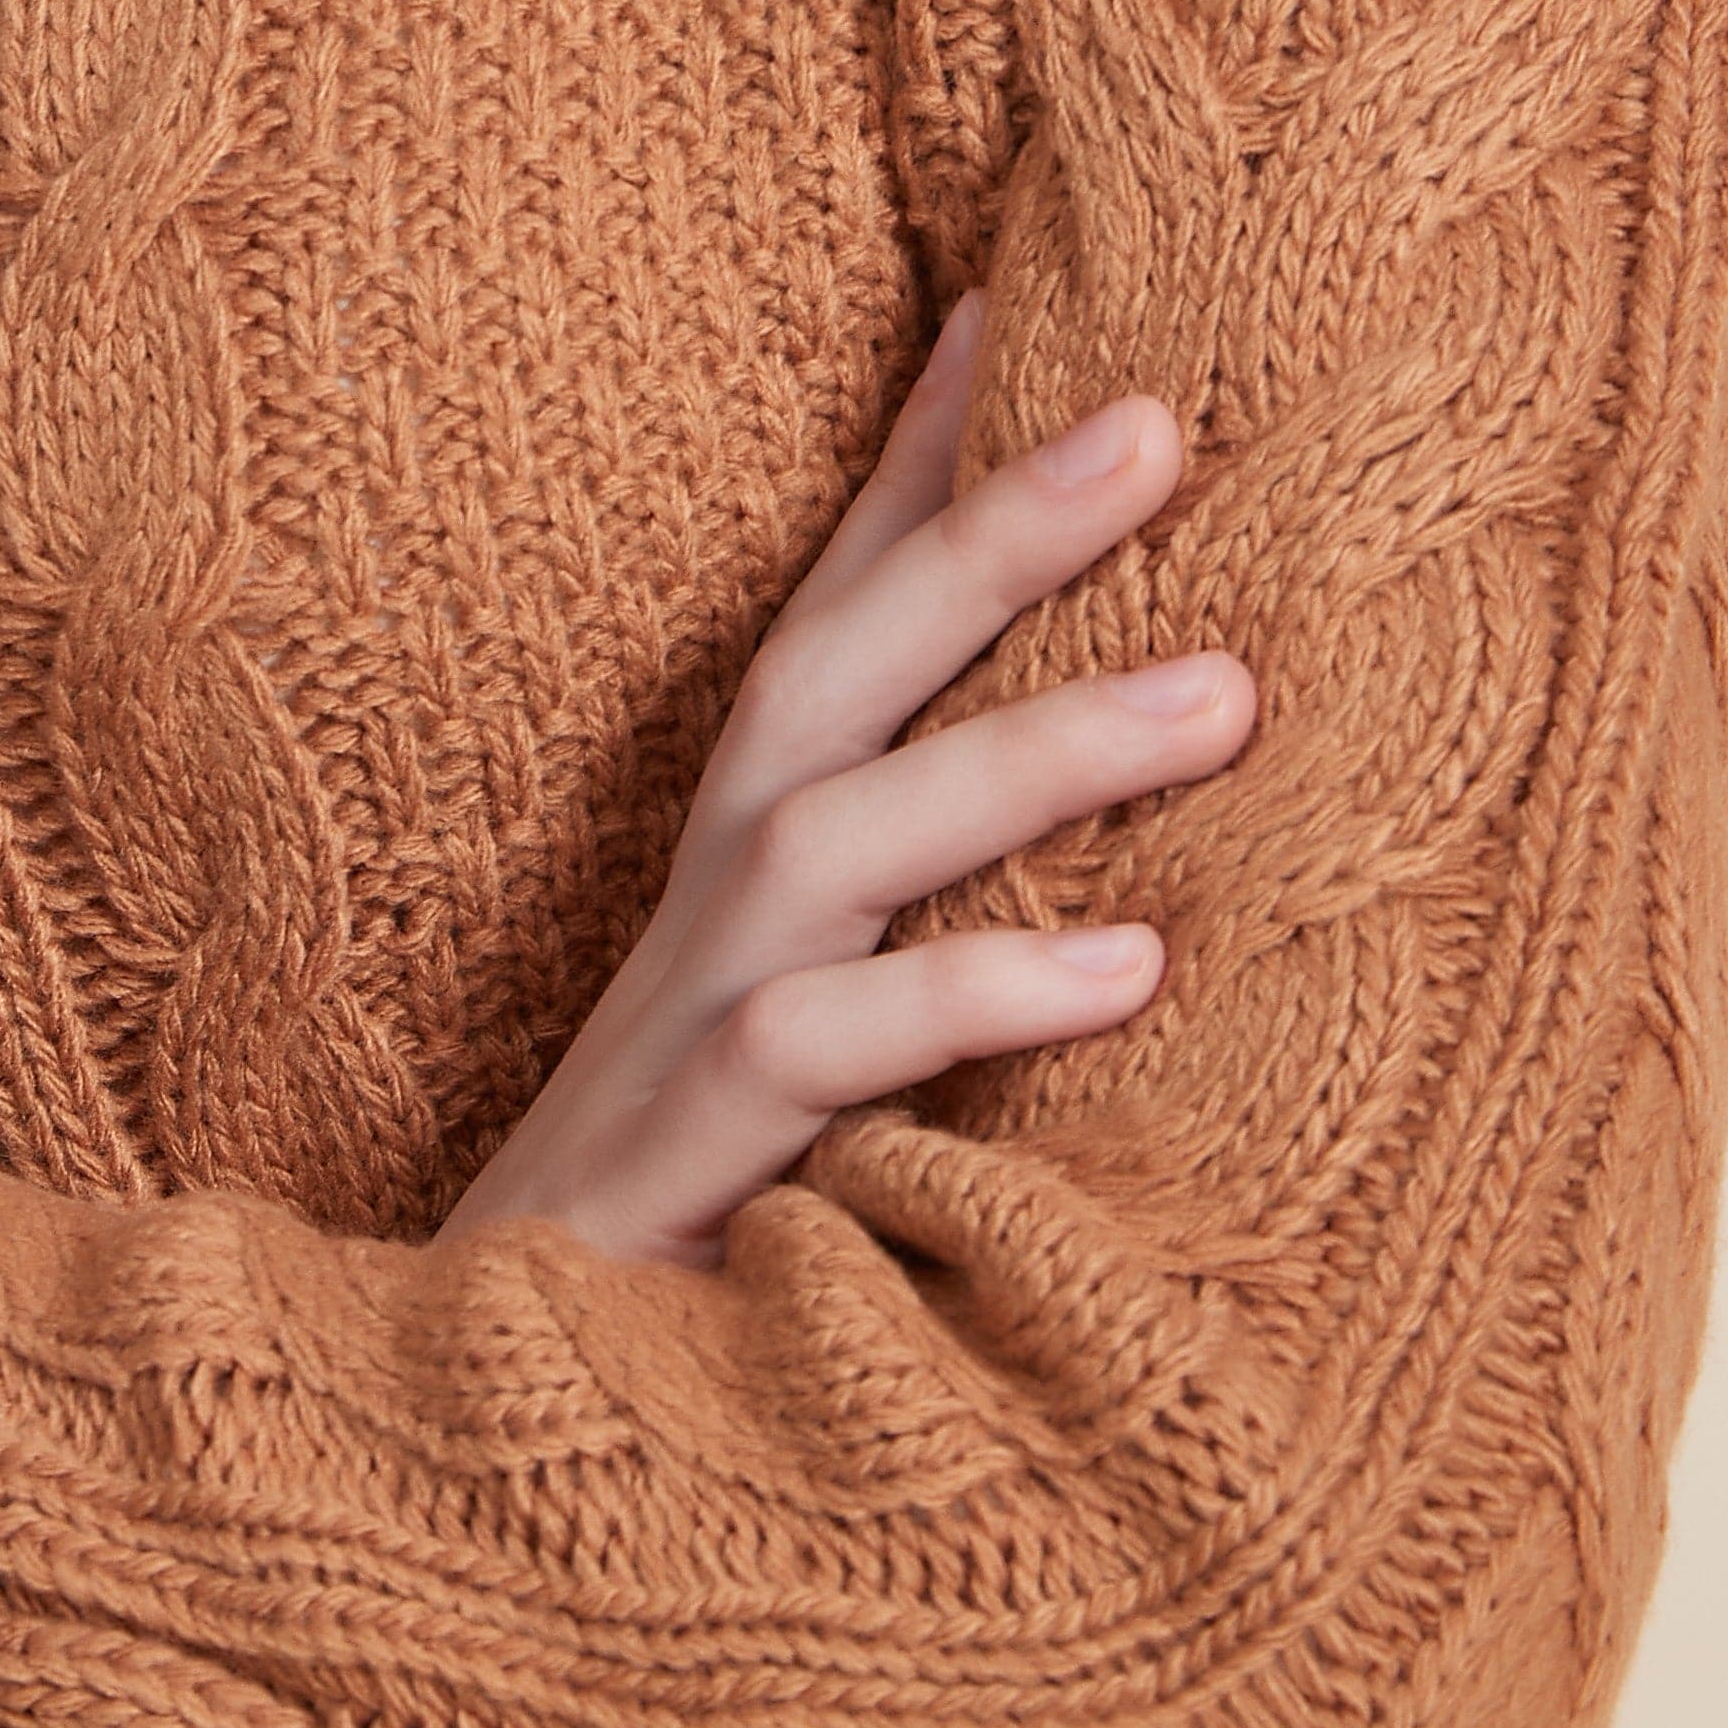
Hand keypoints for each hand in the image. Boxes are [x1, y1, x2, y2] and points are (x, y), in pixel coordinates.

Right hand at [433, 291, 1255, 1265]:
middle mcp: (714, 902)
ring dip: (1031, 745)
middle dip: (989, 529)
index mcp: (749, 857)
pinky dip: (974, 996)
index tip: (1024, 301)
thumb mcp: (835, 1040)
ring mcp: (690, 1021)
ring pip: (846, 830)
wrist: (502, 1426)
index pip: (835, 616)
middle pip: (839, 664)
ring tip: (1225, 690)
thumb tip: (1142, 830)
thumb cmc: (710, 1217)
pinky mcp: (689, 1159)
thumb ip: (945, 922)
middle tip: (1163, 418)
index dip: (918, 464)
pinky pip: (832, 1049)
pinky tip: (1127, 971)